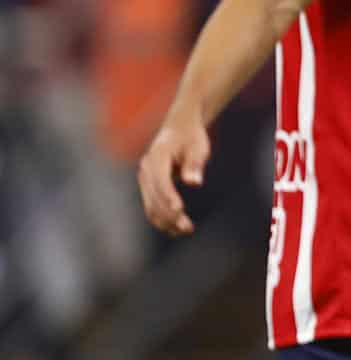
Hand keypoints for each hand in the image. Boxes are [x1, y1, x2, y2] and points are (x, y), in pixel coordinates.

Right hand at [137, 116, 210, 236]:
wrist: (179, 129)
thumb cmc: (191, 137)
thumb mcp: (198, 146)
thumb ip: (195, 164)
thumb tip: (194, 182)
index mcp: (157, 156)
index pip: (161, 181)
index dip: (169, 196)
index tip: (180, 210)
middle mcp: (146, 169)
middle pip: (154, 197)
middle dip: (169, 214)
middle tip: (188, 228)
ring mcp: (144, 178)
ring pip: (150, 205)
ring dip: (165, 221)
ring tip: (185, 231)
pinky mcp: (147, 186)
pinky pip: (151, 206)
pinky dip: (161, 218)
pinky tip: (176, 229)